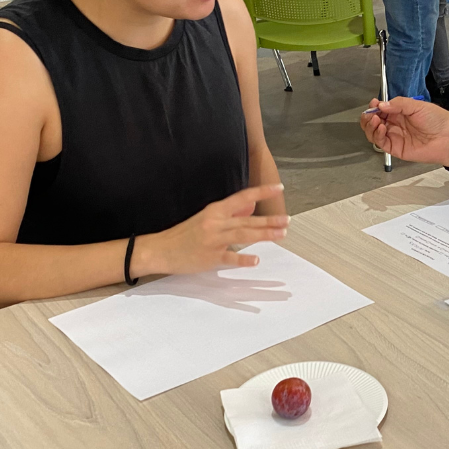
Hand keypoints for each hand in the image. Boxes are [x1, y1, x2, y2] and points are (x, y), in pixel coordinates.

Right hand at [132, 184, 288, 276]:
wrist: (161, 249)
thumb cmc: (185, 234)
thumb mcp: (207, 218)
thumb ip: (228, 214)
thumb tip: (250, 208)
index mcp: (215, 211)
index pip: (243, 197)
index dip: (262, 192)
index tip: (279, 188)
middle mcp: (216, 223)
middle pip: (247, 219)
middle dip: (270, 220)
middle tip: (287, 220)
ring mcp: (213, 240)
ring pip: (243, 234)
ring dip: (264, 234)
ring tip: (281, 234)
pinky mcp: (209, 257)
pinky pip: (229, 257)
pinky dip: (243, 259)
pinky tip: (256, 260)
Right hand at [360, 98, 448, 165]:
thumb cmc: (438, 120)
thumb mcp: (417, 106)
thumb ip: (398, 104)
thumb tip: (381, 105)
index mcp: (400, 112)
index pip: (381, 109)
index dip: (374, 106)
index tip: (374, 103)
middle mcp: (395, 124)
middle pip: (374, 121)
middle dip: (369, 116)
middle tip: (371, 113)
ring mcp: (395, 136)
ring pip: (374, 132)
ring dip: (370, 126)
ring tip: (375, 119)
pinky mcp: (396, 148)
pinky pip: (381, 142)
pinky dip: (377, 135)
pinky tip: (381, 127)